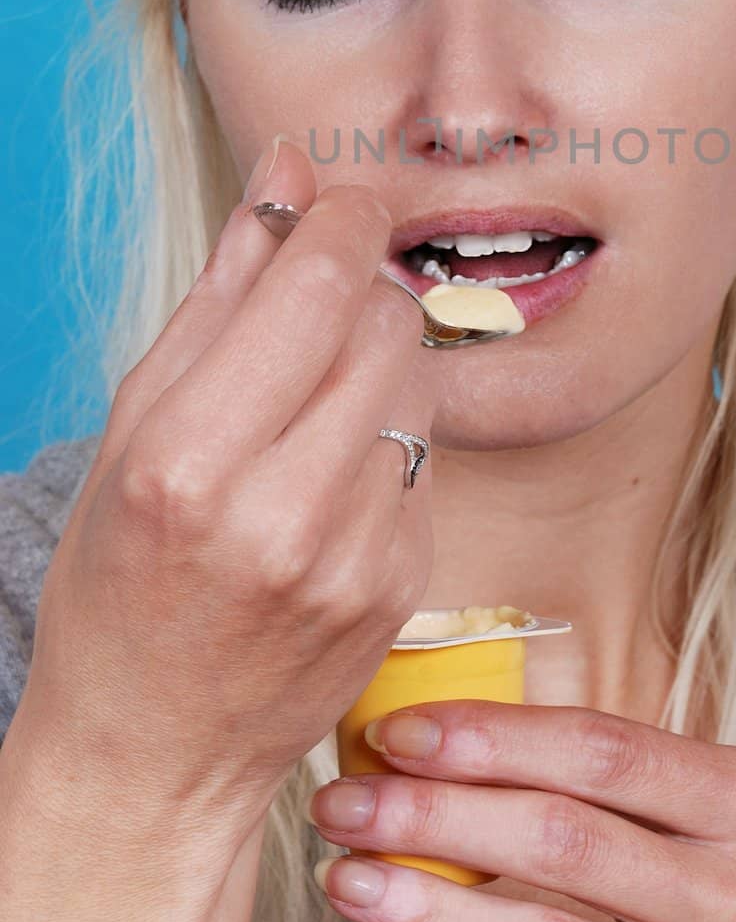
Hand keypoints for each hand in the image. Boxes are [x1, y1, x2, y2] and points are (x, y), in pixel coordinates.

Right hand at [14, 138, 430, 843]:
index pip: (315, 285)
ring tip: (312, 407)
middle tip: (314, 310)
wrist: (154, 749)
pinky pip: (426, 455)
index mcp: (189, 460)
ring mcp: (355, 557)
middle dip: (359, 289)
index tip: (336, 207)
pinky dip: (388, 440)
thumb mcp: (135, 426)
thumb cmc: (122, 579)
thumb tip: (284, 172)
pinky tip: (330, 478)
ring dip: (377, 364)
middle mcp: (281, 512)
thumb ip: (222, 289)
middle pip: (386, 319)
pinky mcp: (405, 584)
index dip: (340, 220)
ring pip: (419, 380)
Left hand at [307, 699, 735, 921]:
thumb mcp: (732, 830)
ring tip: (350, 876)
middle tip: (345, 798)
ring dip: (429, 907)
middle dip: (436, 814)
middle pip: (561, 836)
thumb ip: (634, 790)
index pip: (601, 750)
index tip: (398, 731)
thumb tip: (468, 748)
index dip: (490, 738)